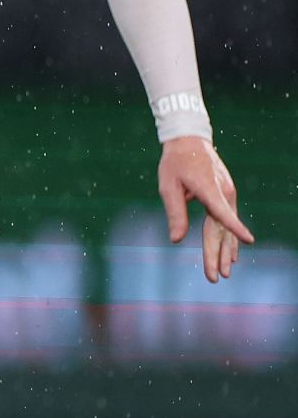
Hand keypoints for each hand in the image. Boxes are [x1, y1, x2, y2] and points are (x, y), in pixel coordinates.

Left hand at [158, 138, 252, 282]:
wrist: (189, 140)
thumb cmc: (175, 162)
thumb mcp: (168, 185)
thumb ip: (175, 212)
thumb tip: (176, 240)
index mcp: (208, 188)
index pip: (222, 211)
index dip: (234, 226)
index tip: (249, 240)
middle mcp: (223, 193)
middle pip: (221, 228)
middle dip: (217, 254)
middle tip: (217, 277)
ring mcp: (228, 195)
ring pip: (226, 227)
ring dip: (225, 250)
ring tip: (225, 273)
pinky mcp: (226, 196)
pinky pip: (227, 221)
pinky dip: (228, 238)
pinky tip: (230, 255)